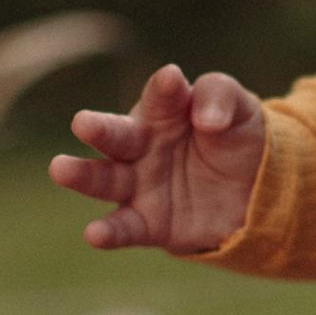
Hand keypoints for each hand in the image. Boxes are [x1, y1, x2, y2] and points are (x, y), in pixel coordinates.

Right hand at [49, 63, 266, 256]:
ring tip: (59, 169)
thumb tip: (207, 121)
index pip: (162, 97)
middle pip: (117, 136)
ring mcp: (141, 185)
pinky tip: (94, 234)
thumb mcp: (241, 109)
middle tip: (82, 122)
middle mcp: (143, 146)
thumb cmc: (235, 138)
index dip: (165, 89)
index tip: (171, 81)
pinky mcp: (149, 224)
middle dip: (100, 129)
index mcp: (164, 111)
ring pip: (106, 180)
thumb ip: (220, 98)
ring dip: (83, 176)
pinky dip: (108, 232)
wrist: (255, 191)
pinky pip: (125, 228)